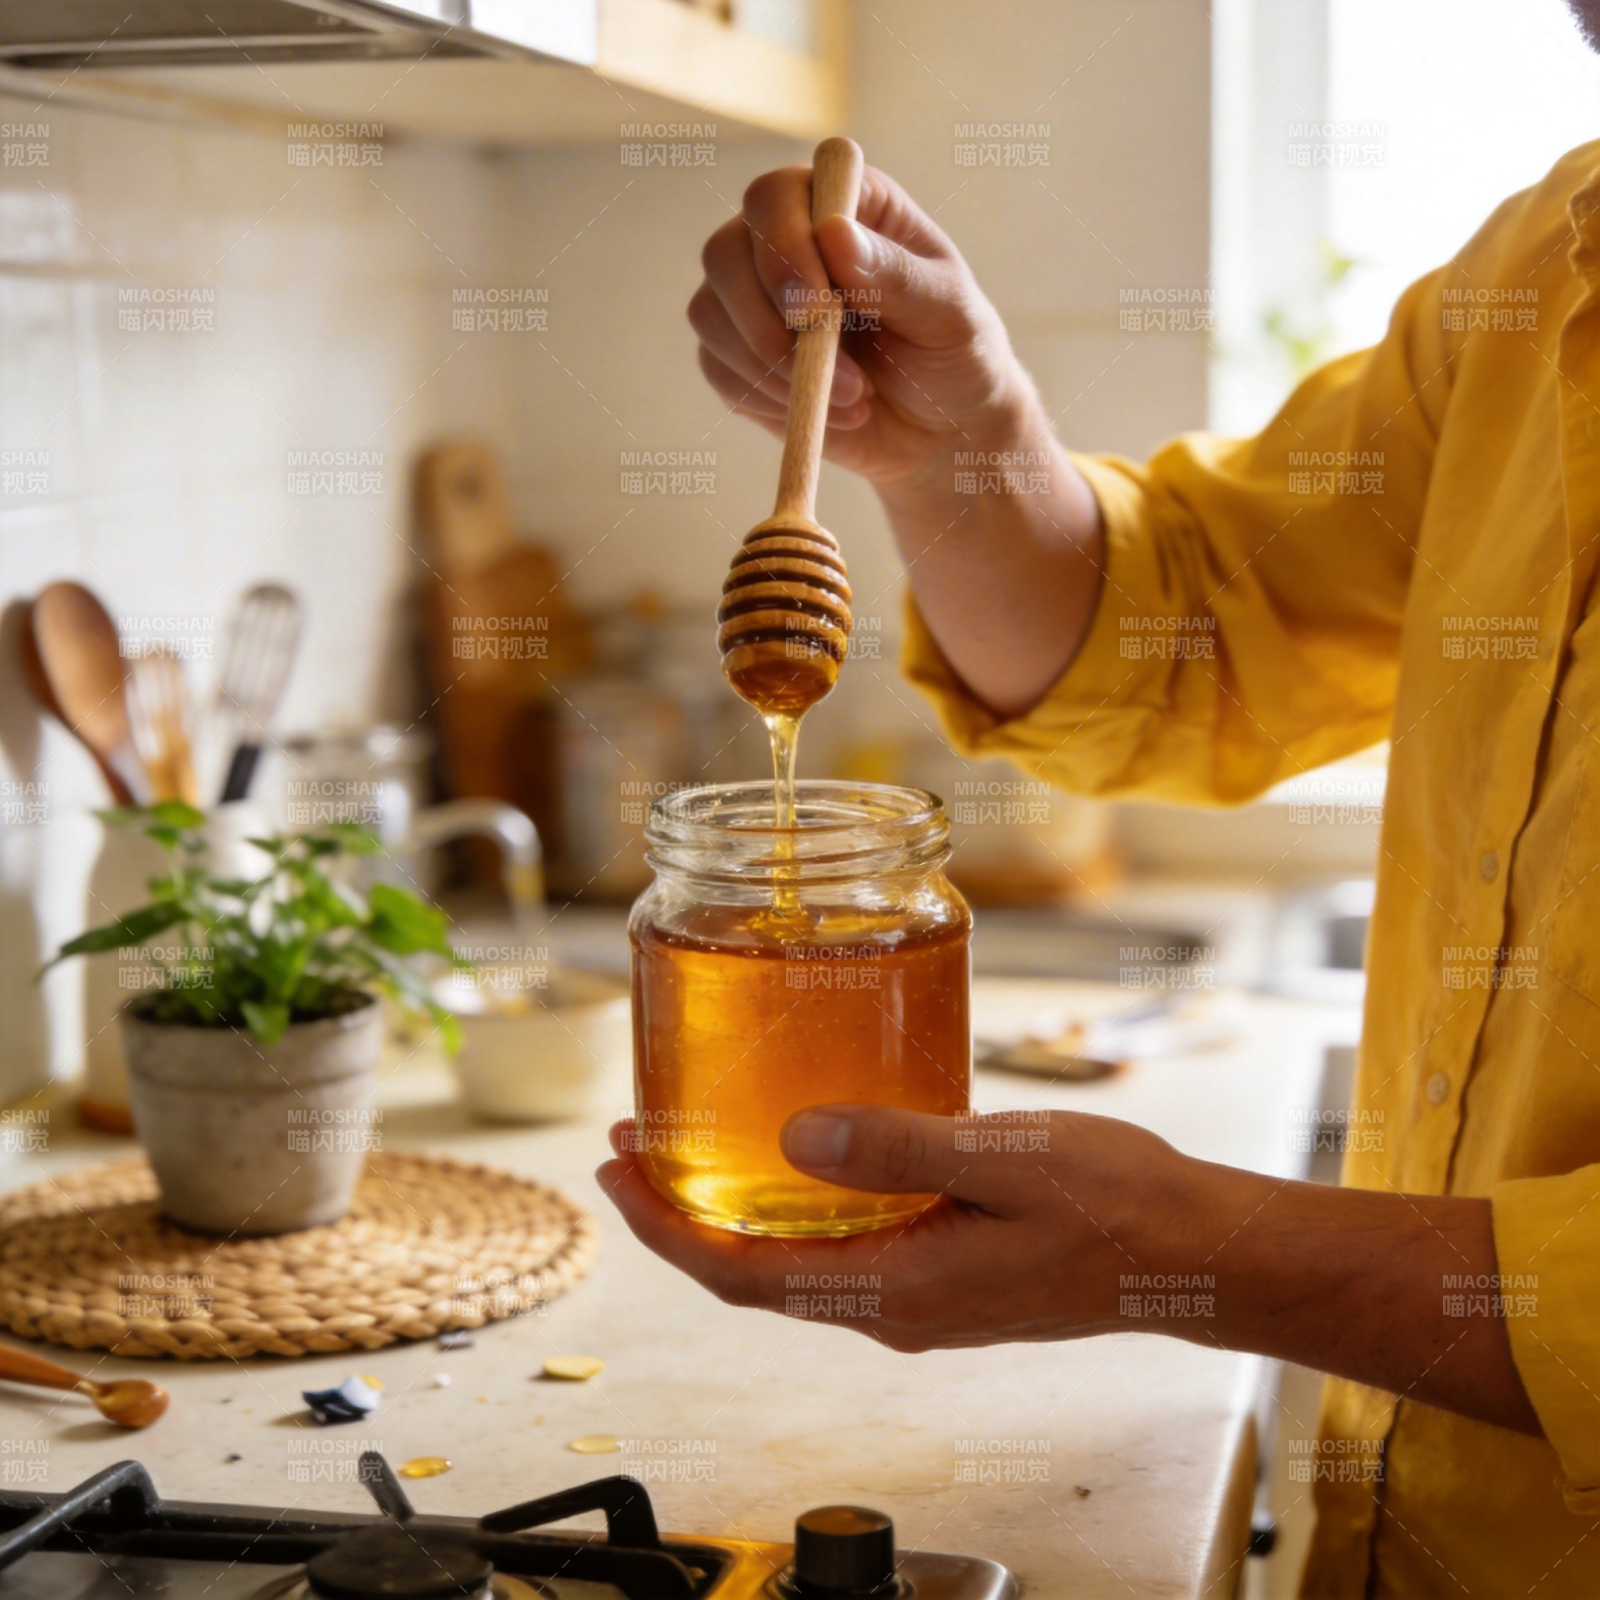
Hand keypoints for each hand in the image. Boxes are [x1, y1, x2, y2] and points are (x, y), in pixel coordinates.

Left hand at [597, 1106, 1197, 1350]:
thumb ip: (895, 1150)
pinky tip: (794, 1161)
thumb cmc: (1115, 1205)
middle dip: (682, 1216)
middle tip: (635, 1147)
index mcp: (899, 1291)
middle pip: (753, 1275)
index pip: (743, 1276)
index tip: (617, 1171)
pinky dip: (792, 1214)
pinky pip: (839, 1255)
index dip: (667, 1228)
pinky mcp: (941, 1278)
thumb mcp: (1002, 1158)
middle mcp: (895, 1309)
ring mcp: (918, 1300)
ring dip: (732, 1212)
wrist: (1191, 1253)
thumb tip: (794, 1141)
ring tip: (694, 1148)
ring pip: (793, 1267)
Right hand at [689, 162, 1040, 487]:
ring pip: (711, 312)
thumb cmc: (955, 355)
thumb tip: (833, 233)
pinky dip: (766, 397)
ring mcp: (754, 297)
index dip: (783, 243)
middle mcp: (786, 238)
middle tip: (820, 361)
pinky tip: (824, 412)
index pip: (778, 195)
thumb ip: (897, 274)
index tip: (816, 306)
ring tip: (853, 397)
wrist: (940, 431)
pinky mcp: (739, 356)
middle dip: (765, 317)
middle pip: (726, 251)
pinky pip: (717, 368)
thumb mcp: (949, 313)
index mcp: (842, 204)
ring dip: (772, 367)